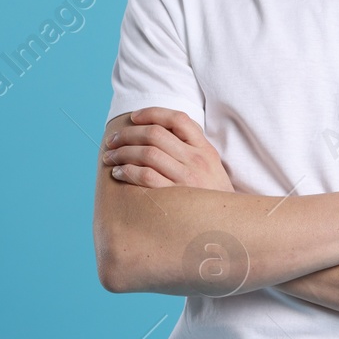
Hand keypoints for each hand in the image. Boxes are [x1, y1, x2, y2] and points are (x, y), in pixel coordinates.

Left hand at [102, 107, 234, 191]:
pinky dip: (127, 171)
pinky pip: (146, 177)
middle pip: (155, 134)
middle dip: (128, 134)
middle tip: (112, 140)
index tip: (134, 117)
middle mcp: (197, 160)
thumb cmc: (213, 194)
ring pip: (147, 153)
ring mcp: (187, 178)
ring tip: (110, 157)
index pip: (177, 119)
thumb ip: (192, 148)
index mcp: (205, 148)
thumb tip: (159, 131)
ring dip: (122, 152)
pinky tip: (118, 173)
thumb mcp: (211, 166)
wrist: (227, 225)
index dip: (152, 113)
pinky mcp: (175, 196)